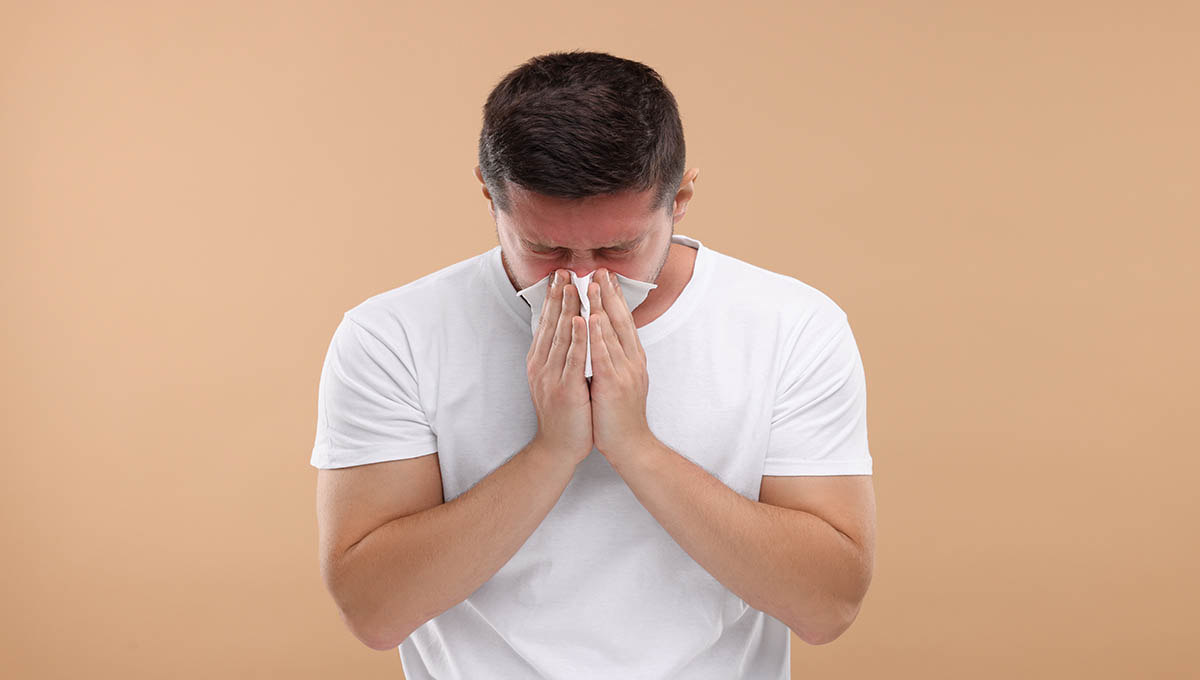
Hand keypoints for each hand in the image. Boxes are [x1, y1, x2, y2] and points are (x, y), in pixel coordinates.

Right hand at [526, 269, 593, 465]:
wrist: (559, 446)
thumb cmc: (564, 411)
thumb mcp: (556, 376)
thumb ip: (559, 353)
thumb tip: (565, 328)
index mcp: (540, 360)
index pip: (547, 322)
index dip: (553, 297)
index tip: (560, 274)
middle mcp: (541, 364)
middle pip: (551, 323)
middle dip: (559, 295)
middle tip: (565, 269)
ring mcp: (550, 376)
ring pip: (560, 335)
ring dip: (567, 308)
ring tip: (573, 285)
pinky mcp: (564, 389)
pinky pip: (571, 358)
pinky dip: (576, 337)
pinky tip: (579, 319)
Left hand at [585, 268, 655, 464]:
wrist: (631, 445)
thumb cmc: (620, 414)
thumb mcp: (621, 379)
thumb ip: (615, 357)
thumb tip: (604, 336)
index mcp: (633, 359)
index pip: (624, 321)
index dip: (615, 297)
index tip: (607, 276)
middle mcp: (633, 361)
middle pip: (621, 320)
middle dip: (610, 293)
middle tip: (601, 269)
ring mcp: (625, 372)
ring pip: (613, 333)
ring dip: (603, 306)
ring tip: (593, 284)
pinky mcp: (614, 385)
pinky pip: (604, 355)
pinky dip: (597, 336)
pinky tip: (590, 319)